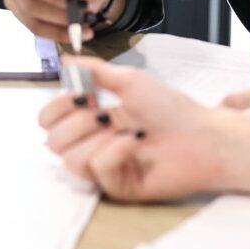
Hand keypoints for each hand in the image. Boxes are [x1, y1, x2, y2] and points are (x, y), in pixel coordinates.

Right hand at [39, 57, 223, 200]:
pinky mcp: (117, 187)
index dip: (55, 107)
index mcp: (90, 118)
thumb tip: (64, 61)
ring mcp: (103, 167)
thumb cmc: (169, 108)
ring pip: (70, 159)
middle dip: (77, 122)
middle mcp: (92, 144)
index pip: (48, 120)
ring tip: (125, 129)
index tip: (81, 95)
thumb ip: (94, 71)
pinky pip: (97, 170)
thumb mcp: (129, 81)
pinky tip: (134, 142)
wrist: (200, 135)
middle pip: (53, 141)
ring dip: (96, 139)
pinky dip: (114, 152)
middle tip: (104, 113)